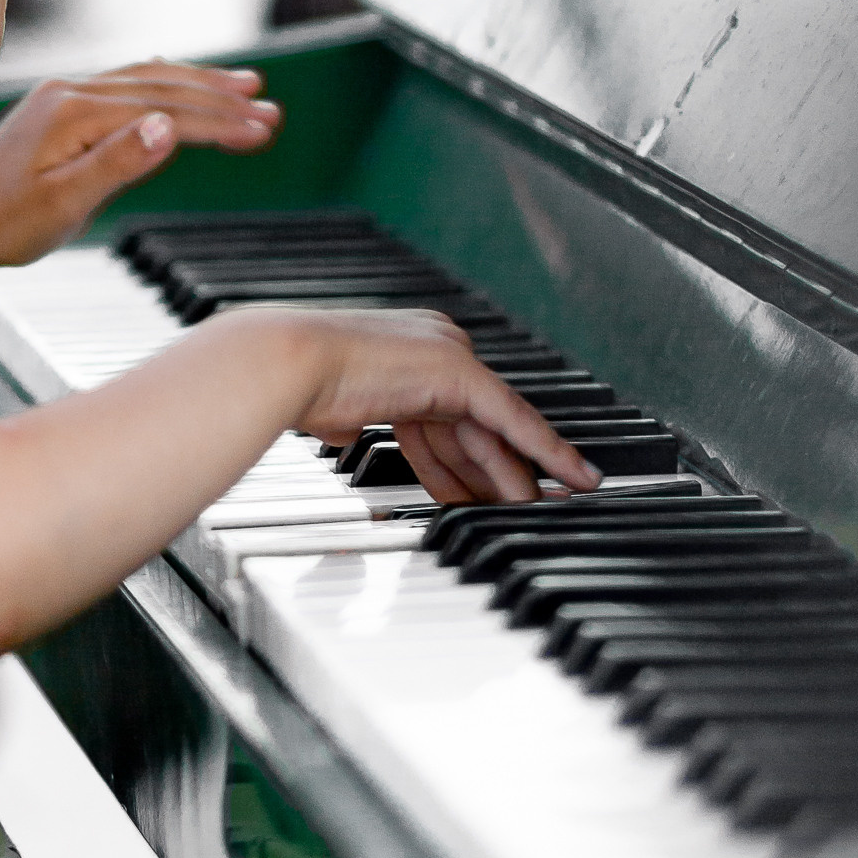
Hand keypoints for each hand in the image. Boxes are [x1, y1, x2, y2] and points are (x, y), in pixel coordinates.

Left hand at [0, 59, 280, 271]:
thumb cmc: (3, 225)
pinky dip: (166, 83)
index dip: (218, 122)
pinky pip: (126, 84)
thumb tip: (166, 126)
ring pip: (147, 79)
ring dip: (200, 84)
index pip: (164, 112)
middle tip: (272, 110)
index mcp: (74, 113)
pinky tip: (185, 84)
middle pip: (162, 87)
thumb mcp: (62, 204)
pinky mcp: (61, 106)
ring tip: (247, 87)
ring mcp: (65, 95)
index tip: (263, 128)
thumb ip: (116, 163)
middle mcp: (71, 92)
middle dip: (221, 99)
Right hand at [288, 307, 602, 506]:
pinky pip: (513, 421)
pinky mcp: (459, 372)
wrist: (284, 367)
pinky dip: (547, 452)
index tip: (485, 488)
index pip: (448, 416)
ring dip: (518, 478)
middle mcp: (436, 344)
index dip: (467, 460)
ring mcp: (450, 354)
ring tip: (542, 512)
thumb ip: (352, 418)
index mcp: (407, 350)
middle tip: (526, 507)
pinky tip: (573, 476)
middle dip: (499, 474)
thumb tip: (342, 432)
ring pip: (496, 432)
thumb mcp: (334, 408)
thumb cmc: (293, 388)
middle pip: (476, 427)